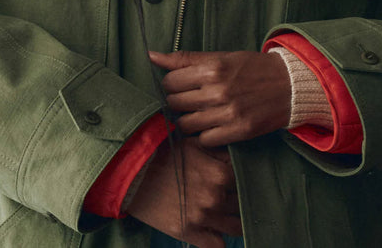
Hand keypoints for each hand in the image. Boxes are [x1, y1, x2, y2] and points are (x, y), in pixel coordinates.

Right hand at [126, 136, 241, 247]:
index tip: (240, 179)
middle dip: (239, 199)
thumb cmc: (165, 154)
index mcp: (220, 173)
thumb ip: (221, 153)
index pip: (247, 181)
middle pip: (243, 204)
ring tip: (225, 213)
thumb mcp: (195, 145)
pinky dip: (219, 240)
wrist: (134, 172)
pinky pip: (217, 247)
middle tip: (231, 194)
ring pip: (236, 227)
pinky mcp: (189, 233)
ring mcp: (203, 217)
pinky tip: (214, 231)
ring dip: (232, 220)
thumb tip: (241, 158)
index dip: (245, 179)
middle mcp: (215, 197)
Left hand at [150, 50, 290, 147]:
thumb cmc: (251, 68)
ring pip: (186, 125)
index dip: (172, 84)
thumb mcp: (220, 57)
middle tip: (189, 99)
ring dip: (188, 120)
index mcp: (212, 68)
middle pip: (175, 104)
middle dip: (177, 102)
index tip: (181, 85)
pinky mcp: (238, 131)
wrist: (288, 85)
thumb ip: (185, 59)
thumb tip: (152, 56)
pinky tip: (213, 124)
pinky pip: (204, 139)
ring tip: (200, 112)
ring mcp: (228, 113)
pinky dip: (205, 134)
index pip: (170, 82)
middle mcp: (218, 91)